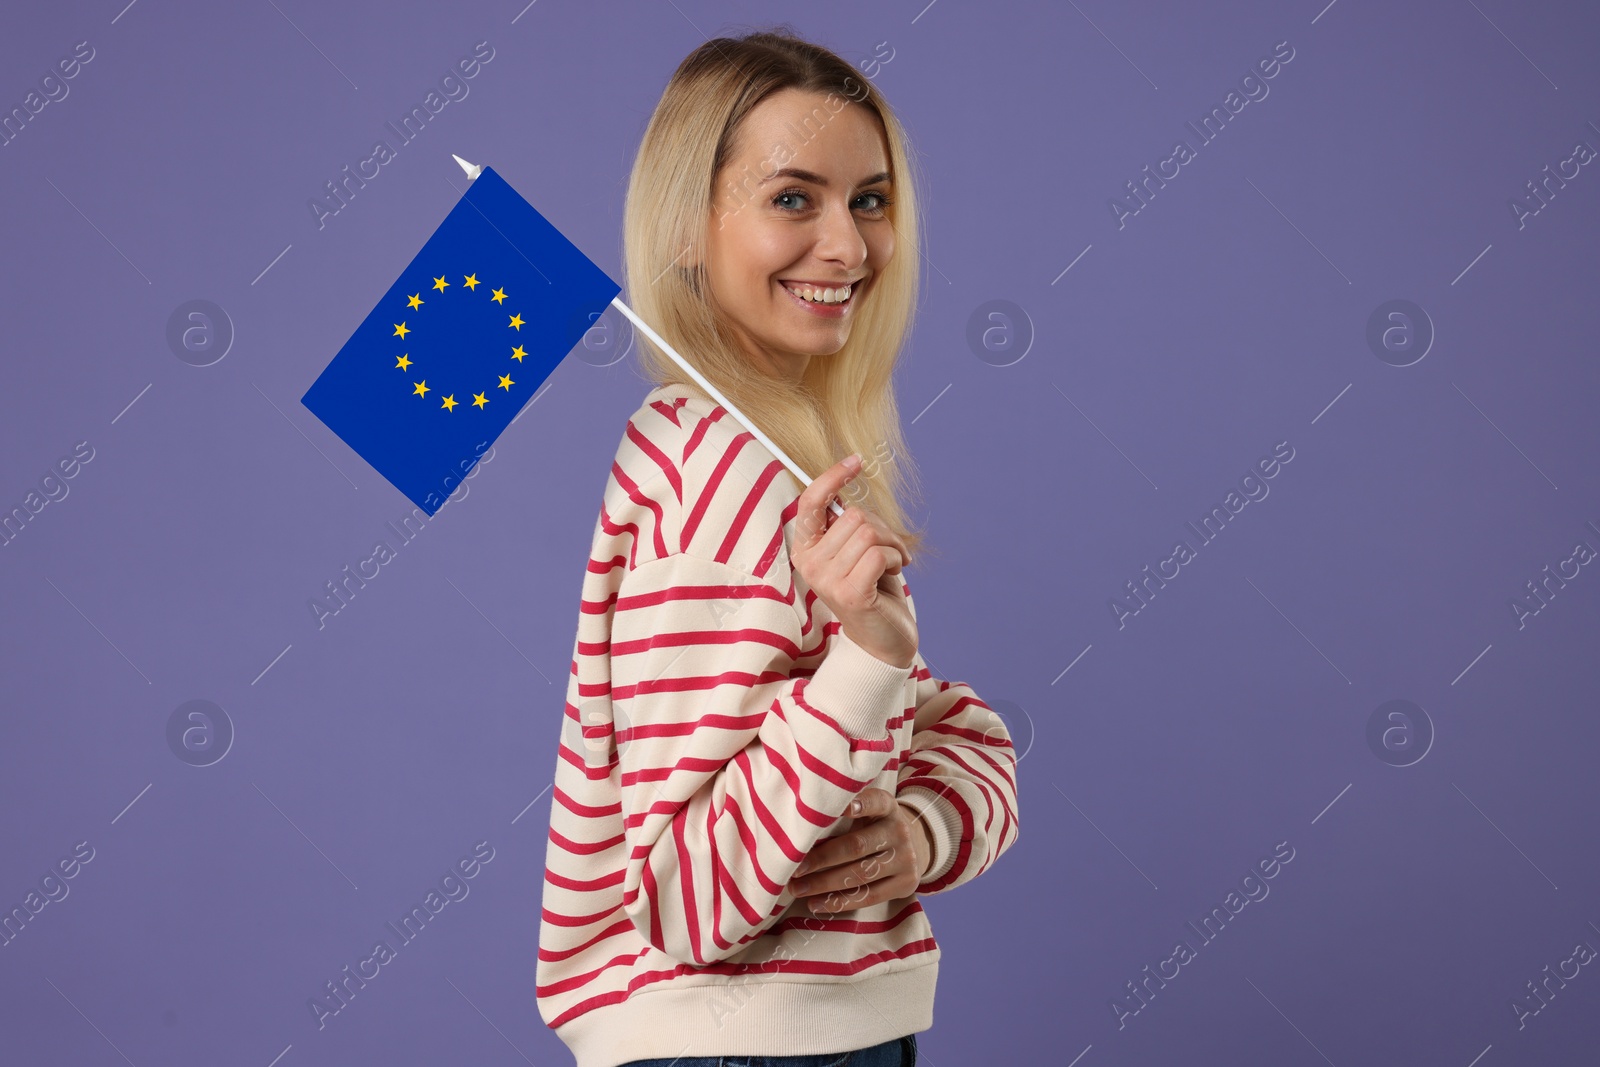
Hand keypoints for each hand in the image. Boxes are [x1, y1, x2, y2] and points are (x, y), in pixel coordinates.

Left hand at [786, 788, 932, 915]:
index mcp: (887, 807)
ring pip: (860, 875)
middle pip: (857, 846)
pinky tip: (815, 904)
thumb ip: (841, 816)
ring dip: (824, 884)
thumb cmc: (872, 827)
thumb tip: (796, 832)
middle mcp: (899, 831)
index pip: (875, 802)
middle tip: (794, 869)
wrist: (913, 847)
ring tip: (797, 889)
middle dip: (822, 859)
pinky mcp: (906, 883)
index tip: (839, 808)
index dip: (859, 804)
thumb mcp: (866, 812)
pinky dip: (839, 902)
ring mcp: (906, 858)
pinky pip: (869, 897)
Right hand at [792, 456, 917, 668]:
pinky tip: (892, 575)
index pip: (810, 502)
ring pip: (868, 532)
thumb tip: (841, 482)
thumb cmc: (873, 589)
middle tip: (890, 551)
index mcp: (805, 549)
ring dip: (892, 545)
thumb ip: (846, 523)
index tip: (856, 461)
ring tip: (893, 564)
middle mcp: (809, 564)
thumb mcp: (856, 551)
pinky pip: (879, 553)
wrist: (884, 639)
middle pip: (853, 516)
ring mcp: (826, 580)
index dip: (831, 477)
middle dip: (882, 528)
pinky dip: (895, 559)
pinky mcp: (849, 593)